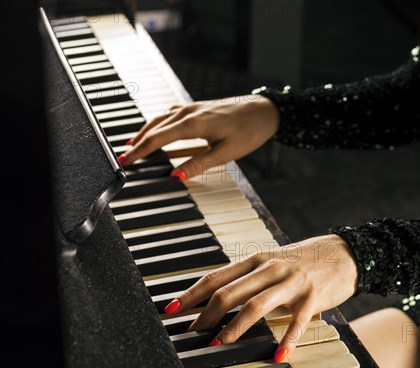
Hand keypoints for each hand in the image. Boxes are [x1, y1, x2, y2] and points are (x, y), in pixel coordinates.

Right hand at [119, 95, 278, 177]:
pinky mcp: (198, 107)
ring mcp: (193, 107)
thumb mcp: (225, 153)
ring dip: (145, 131)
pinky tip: (157, 129)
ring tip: (133, 145)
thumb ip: (199, 165)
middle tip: (123, 158)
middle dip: (137, 143)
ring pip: (160, 118)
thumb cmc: (249, 130)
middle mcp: (189, 112)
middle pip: (154, 128)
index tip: (126, 162)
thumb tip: (177, 176)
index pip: (158, 138)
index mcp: (193, 123)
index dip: (140, 152)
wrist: (265, 110)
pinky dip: (158, 123)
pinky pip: (170, 114)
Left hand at [164, 234, 358, 362]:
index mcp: (256, 260)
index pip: (216, 277)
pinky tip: (279, 355)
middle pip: (230, 292)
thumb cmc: (303, 261)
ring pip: (256, 305)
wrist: (344, 253)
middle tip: (192, 334)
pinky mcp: (312, 296)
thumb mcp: (271, 263)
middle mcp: (270, 268)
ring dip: (234, 327)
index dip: (191, 294)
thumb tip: (216, 298)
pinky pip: (297, 321)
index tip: (171, 310)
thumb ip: (247, 278)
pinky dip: (287, 339)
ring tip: (219, 344)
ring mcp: (291, 282)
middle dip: (206, 315)